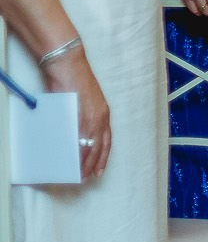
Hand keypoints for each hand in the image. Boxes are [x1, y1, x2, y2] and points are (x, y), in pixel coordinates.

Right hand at [42, 50, 110, 180]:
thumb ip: (78, 118)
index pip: (106, 140)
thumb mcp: (79, 103)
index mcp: (103, 113)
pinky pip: (81, 138)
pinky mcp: (82, 115)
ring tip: (80, 173)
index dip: (103, 156)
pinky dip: (78, 151)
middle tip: (89, 177)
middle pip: (100, 146)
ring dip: (86, 161)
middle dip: (95, 163)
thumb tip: (72, 134)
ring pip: (92, 146)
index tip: (100, 169)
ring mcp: (93, 116)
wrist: (67, 65)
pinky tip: (73, 160)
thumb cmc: (70, 81)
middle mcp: (102, 116)